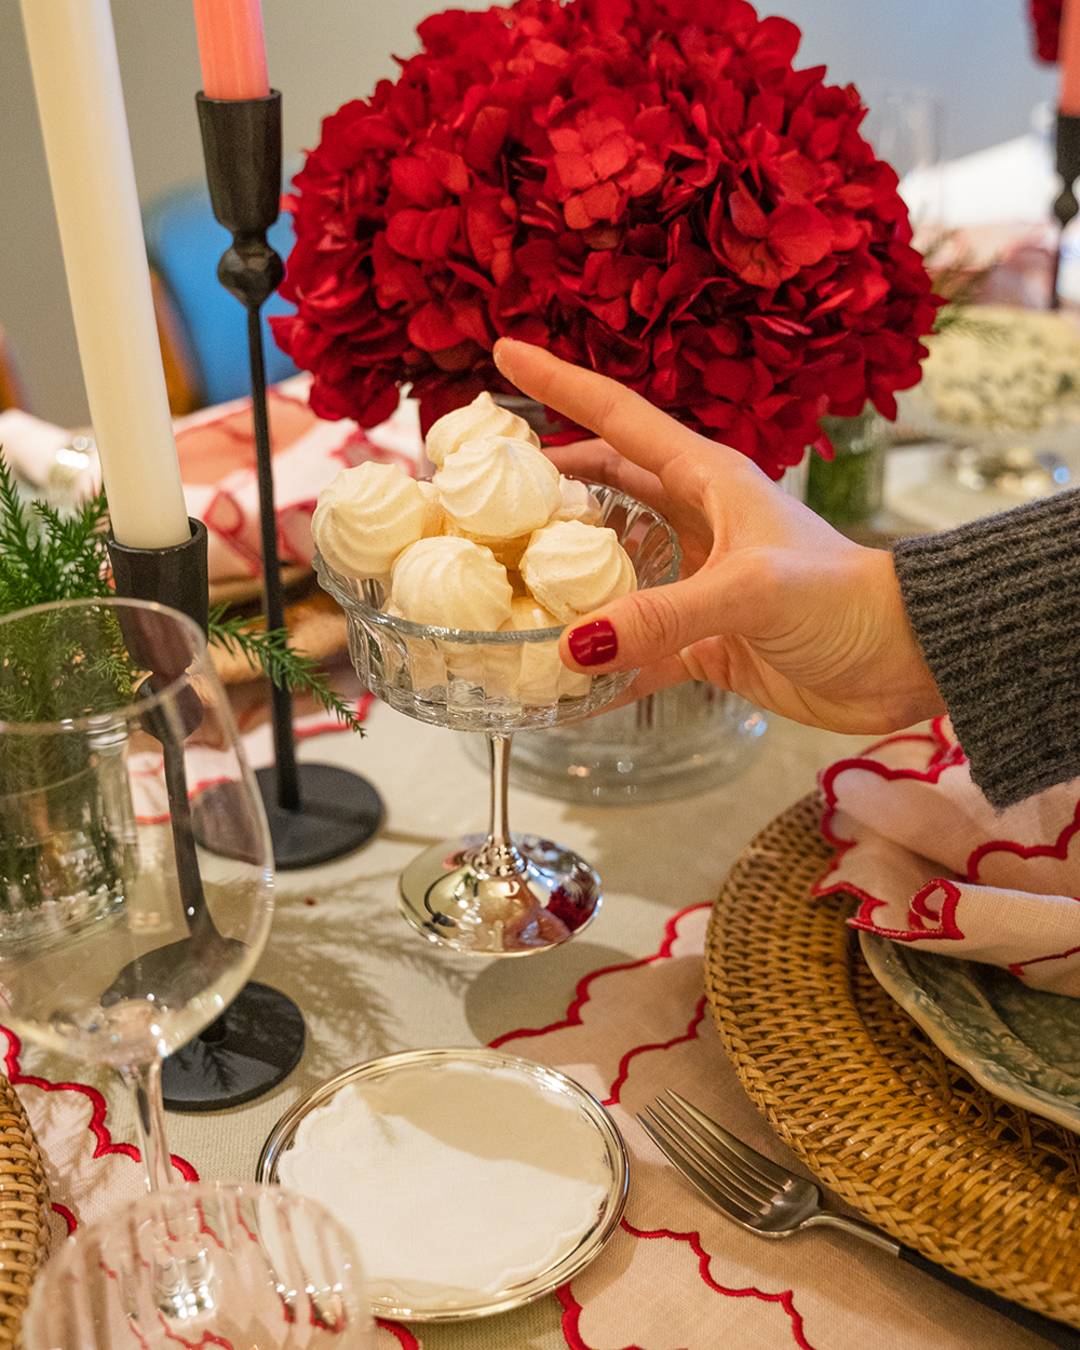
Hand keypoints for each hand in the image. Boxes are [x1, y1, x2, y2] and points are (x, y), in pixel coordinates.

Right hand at [493, 339, 943, 734]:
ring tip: (504, 575)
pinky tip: (563, 673)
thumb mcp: (752, 590)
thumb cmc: (844, 598)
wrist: (903, 658)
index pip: (617, 417)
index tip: (504, 352)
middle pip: (603, 485)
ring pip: (611, 564)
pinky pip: (636, 644)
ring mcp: (695, 580)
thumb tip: (574, 646)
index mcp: (706, 479)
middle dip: (546, 482)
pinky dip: (603, 657)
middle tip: (483, 486)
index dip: (559, 383)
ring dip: (565, 570)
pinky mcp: (703, 637)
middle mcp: (693, 521)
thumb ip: (664, 613)